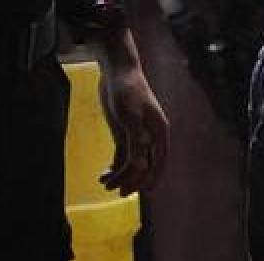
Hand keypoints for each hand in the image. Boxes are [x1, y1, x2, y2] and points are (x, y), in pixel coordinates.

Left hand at [98, 54, 168, 195]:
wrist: (117, 70)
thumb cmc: (128, 91)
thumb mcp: (131, 117)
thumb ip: (136, 143)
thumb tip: (140, 167)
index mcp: (159, 132)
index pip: (158, 162)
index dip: (149, 179)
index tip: (138, 192)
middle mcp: (150, 137)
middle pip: (145, 166)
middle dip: (133, 181)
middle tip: (118, 192)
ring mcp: (137, 135)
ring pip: (133, 163)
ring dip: (121, 175)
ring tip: (106, 184)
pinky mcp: (124, 133)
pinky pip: (121, 156)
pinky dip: (114, 167)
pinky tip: (104, 175)